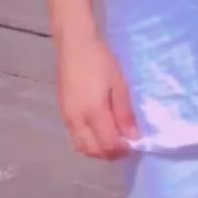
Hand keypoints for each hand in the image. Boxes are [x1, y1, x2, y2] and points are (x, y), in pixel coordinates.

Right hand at [57, 34, 138, 159]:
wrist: (74, 44)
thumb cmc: (100, 60)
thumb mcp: (119, 84)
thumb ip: (125, 113)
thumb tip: (133, 137)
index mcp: (93, 113)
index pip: (109, 145)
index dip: (123, 149)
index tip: (134, 143)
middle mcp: (77, 121)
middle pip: (94, 151)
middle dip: (110, 153)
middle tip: (125, 144)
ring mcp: (67, 118)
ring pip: (82, 147)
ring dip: (98, 150)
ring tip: (112, 138)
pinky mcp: (63, 112)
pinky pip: (75, 137)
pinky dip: (88, 141)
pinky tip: (98, 129)